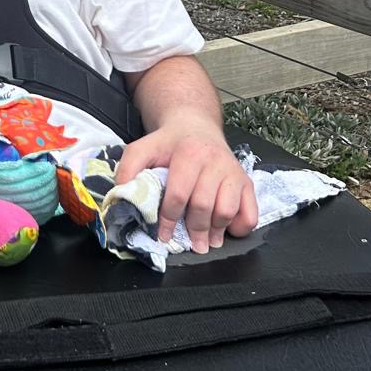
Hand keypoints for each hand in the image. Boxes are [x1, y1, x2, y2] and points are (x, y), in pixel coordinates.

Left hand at [116, 115, 257, 252]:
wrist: (195, 126)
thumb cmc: (169, 143)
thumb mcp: (144, 148)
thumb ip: (129, 168)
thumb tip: (120, 194)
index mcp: (188, 154)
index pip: (178, 194)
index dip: (168, 219)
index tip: (163, 235)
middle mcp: (214, 162)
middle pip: (203, 206)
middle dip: (194, 230)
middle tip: (190, 245)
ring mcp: (232, 172)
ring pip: (227, 210)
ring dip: (216, 231)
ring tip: (207, 241)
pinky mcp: (246, 181)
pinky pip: (250, 211)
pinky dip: (240, 225)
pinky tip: (228, 230)